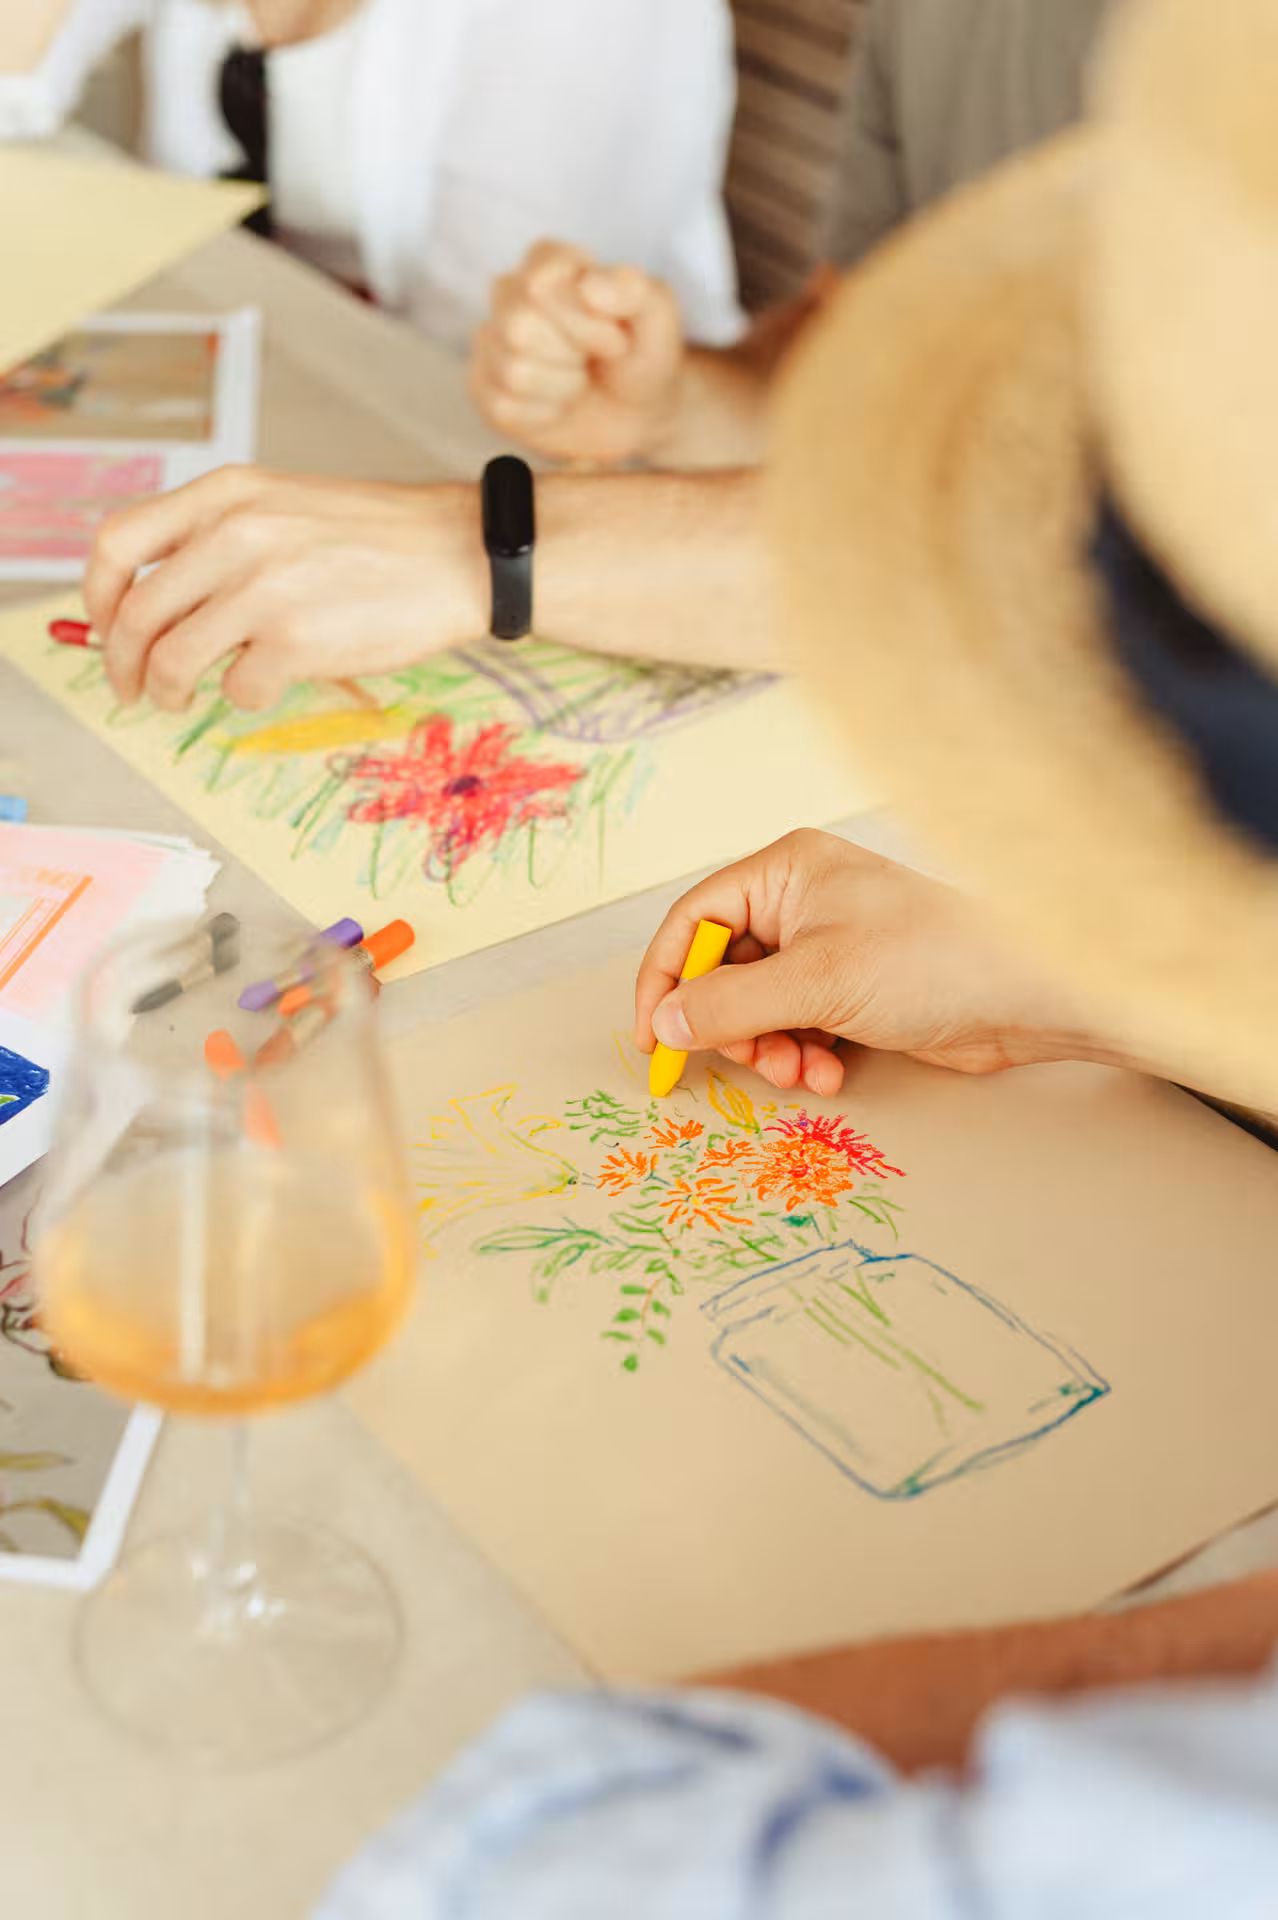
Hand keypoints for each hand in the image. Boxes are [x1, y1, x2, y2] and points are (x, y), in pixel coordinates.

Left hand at [83, 467, 485, 711]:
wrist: (458, 554)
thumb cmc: (379, 539)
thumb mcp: (285, 505)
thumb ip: (221, 536)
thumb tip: (159, 599)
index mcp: (226, 495)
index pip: (118, 542)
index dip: (95, 594)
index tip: (104, 624)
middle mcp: (235, 534)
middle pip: (135, 613)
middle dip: (122, 663)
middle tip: (132, 687)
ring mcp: (263, 589)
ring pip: (171, 659)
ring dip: (167, 690)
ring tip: (181, 697)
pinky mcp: (295, 642)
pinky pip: (236, 687)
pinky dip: (244, 695)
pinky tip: (268, 683)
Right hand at [470, 241, 684, 463]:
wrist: (638, 411)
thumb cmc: (643, 354)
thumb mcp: (659, 317)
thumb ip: (635, 290)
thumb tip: (589, 286)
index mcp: (549, 263)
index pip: (540, 282)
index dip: (583, 321)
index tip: (614, 338)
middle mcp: (510, 295)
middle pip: (518, 326)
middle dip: (571, 356)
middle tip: (592, 360)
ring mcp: (492, 343)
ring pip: (513, 371)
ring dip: (561, 387)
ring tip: (577, 380)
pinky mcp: (485, 389)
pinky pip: (503, 408)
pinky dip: (544, 415)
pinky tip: (559, 405)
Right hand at [635, 831, 1109, 1097]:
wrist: (1023, 996)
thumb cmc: (928, 962)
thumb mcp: (815, 982)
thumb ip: (729, 1004)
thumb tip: (665, 1023)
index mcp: (785, 871)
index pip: (695, 918)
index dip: (667, 977)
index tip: (655, 1035)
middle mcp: (801, 901)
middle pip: (724, 969)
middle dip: (732, 1025)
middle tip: (750, 1062)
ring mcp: (829, 946)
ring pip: (759, 1006)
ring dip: (770, 1048)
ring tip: (800, 1072)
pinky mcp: (853, 988)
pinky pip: (798, 1024)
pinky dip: (805, 1054)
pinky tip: (831, 1074)